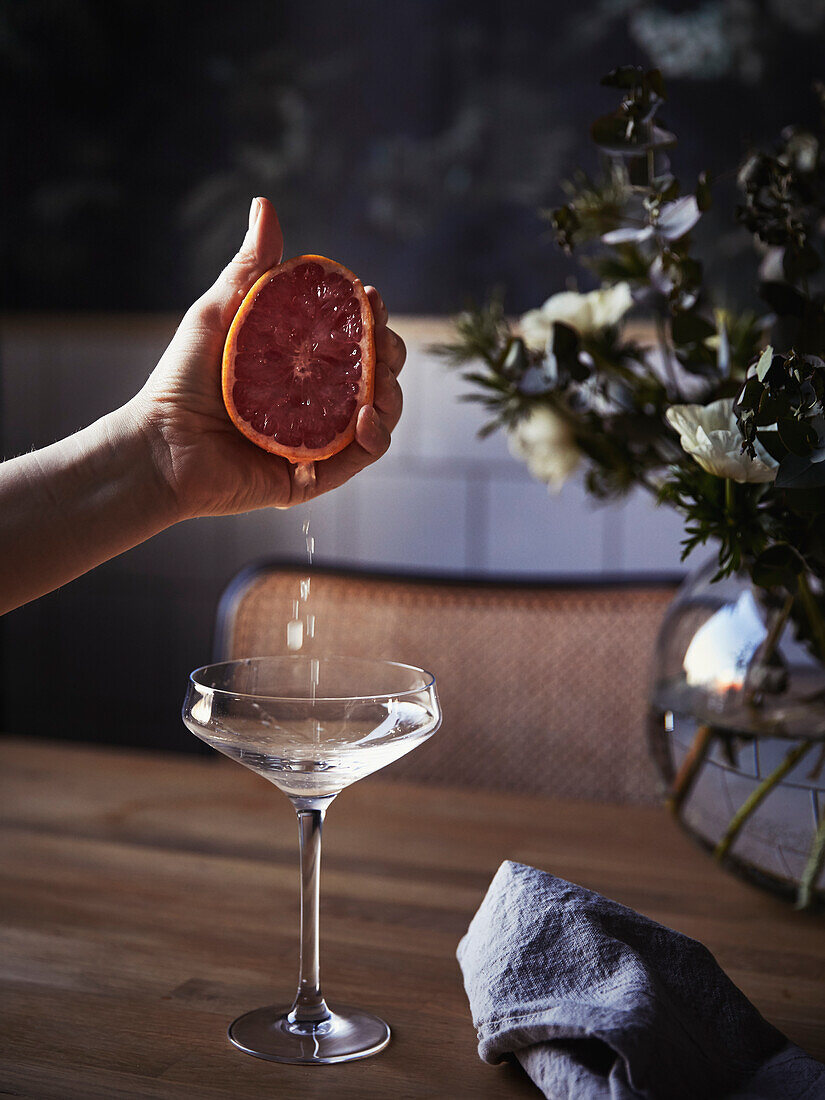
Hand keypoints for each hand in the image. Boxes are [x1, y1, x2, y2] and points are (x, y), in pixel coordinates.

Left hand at [133, 197, 404, 519]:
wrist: (160, 444)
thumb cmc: (182, 379)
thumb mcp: (219, 312)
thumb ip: (250, 266)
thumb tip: (265, 205)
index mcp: (299, 366)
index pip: (352, 340)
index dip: (370, 318)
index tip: (370, 296)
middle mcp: (314, 403)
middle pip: (374, 377)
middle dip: (388, 354)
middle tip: (379, 340)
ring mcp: (316, 441)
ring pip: (378, 417)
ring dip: (390, 394)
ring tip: (379, 380)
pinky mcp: (312, 477)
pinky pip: (358, 459)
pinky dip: (373, 437)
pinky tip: (365, 417)